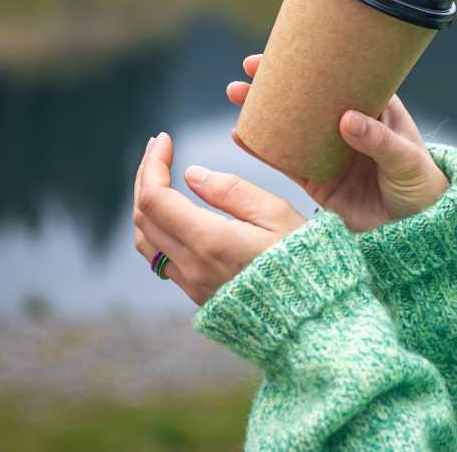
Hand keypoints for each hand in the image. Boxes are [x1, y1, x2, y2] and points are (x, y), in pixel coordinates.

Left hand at [133, 132, 306, 305]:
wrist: (313, 317)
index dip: (153, 164)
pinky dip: (157, 228)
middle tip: (159, 149)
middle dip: (146, 177)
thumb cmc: (305, 260)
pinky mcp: (199, 295)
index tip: (165, 139)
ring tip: (160, 177)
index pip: (156, 198)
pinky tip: (175, 211)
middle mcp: (192, 266)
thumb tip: (192, 174)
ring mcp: (192, 285)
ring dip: (146, 205)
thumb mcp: (277, 214)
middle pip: (143, 218)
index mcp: (209, 242)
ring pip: (146, 242)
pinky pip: (161, 260)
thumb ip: (232, 191)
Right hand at [227, 54, 448, 231]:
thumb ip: (378, 140)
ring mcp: (331, 153)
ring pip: (291, 126)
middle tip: (248, 71)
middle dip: (278, 82)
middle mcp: (348, 126)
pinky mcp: (318, 182)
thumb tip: (346, 119)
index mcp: (375, 108)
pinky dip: (264, 150)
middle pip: (309, 98)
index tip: (286, 51)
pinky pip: (286, 162)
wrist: (419, 233)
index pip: (342, 76)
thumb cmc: (421, 185)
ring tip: (237, 96)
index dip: (315, 61)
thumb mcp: (406, 159)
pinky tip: (242, 136)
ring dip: (264, 110)